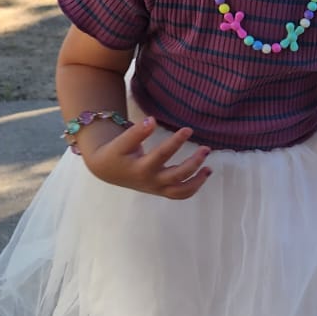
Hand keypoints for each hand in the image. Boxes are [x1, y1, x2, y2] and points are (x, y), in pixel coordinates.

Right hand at [80, 115, 210, 199]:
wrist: (107, 170)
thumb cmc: (115, 153)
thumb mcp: (121, 142)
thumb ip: (136, 132)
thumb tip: (152, 120)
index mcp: (141, 168)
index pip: (162, 154)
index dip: (176, 142)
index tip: (188, 129)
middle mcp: (151, 181)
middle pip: (177, 176)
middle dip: (193, 163)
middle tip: (206, 148)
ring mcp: (157, 188)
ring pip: (181, 191)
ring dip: (198, 181)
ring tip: (209, 168)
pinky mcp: (160, 191)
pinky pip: (179, 194)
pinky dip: (193, 187)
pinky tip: (203, 174)